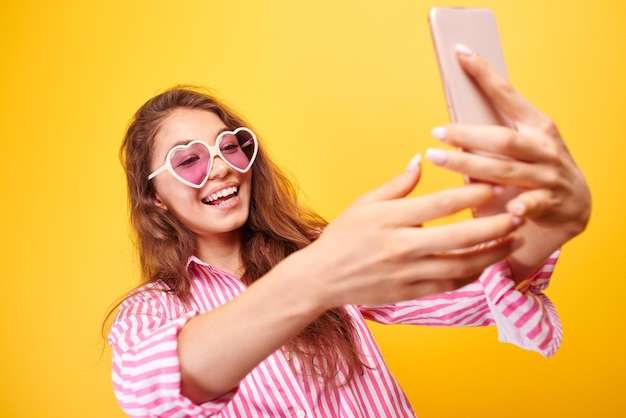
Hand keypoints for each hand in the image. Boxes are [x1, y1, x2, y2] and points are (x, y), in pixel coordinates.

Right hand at [292, 155, 523, 308]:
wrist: (321, 278)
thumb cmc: (343, 236)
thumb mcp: (364, 203)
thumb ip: (397, 185)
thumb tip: (420, 160)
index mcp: (390, 219)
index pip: (440, 204)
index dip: (472, 194)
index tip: (496, 184)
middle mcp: (402, 247)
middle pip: (459, 237)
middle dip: (494, 226)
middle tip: (519, 214)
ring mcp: (407, 273)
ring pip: (461, 266)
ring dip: (492, 254)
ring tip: (513, 240)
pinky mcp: (409, 293)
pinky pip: (449, 286)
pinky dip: (472, 276)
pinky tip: (488, 264)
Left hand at [425, 45, 590, 278]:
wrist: (574, 203)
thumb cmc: (537, 167)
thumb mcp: (523, 144)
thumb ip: (494, 133)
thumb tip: (452, 121)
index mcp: (537, 124)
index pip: (507, 95)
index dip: (485, 74)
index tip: (461, 54)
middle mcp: (544, 146)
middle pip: (502, 138)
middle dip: (467, 134)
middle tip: (436, 131)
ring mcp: (549, 175)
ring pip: (506, 170)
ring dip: (471, 166)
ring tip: (440, 159)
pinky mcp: (551, 202)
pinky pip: (532, 204)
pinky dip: (520, 204)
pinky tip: (508, 207)